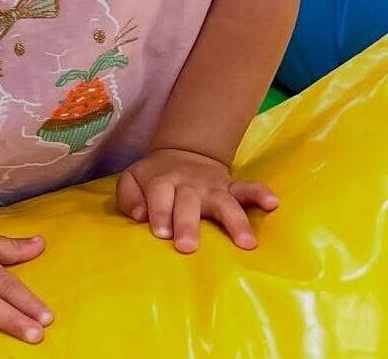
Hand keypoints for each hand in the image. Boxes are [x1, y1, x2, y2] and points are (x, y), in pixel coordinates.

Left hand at [116, 147, 277, 252]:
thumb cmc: (154, 179)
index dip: (159, 212)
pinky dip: (260, 193)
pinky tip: (273, 203)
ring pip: (224, 201)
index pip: (159, 195)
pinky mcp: (231, 188)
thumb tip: (139, 215)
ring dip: (235, 220)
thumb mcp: (132, 179)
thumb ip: (128, 196)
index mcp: (162, 181)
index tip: (161, 233)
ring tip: (247, 243)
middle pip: (188, 202)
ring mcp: (213, 186)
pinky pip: (248, 189)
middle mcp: (188, 184)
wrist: (181, 154)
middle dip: (187, 224)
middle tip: (187, 247)